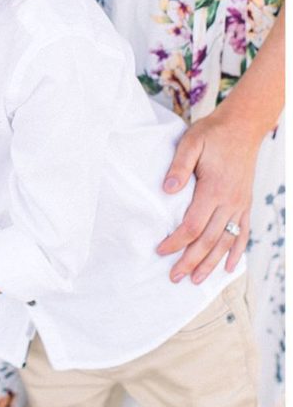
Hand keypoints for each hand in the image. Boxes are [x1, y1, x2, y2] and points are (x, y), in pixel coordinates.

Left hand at [157, 112, 259, 282]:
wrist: (243, 125)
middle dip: (190, 261)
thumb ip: (179, 167)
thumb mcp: (191, 143)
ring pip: (226, 241)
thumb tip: (167, 190)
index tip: (160, 251)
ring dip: (211, 263)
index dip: (176, 241)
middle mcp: (230, 201)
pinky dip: (236, 251)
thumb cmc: (213, 133)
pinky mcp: (246, 203)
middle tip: (174, 277)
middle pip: (209, 240)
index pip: (193, 225)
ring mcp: (240, 204)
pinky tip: (228, 267)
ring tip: (196, 280)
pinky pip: (243, 232)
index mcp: (214, 189)